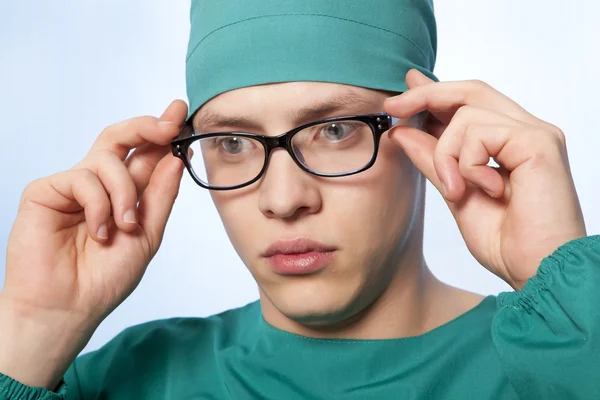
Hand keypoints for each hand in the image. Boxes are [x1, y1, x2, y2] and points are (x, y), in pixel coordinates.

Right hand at [0, 100, 186, 386]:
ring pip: (108, 158)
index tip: (181, 113)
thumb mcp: (148, 234)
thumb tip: (176, 158)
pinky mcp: (47, 190)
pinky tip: (99, 231)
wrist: (70, 305)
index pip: (144, 154)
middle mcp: (99, 183)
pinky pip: (83, 178)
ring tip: (125, 227)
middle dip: (148, 126)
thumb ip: (161, 196)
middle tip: (169, 125)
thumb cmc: (106, 277)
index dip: (163, 132)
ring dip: (125, 192)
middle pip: (122, 137)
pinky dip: (99, 205)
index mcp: (124, 193)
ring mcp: (73, 185)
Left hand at [384, 70, 586, 289]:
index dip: (433, 93)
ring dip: (445, 154)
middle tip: (393, 108)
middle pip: (469, 91)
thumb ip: (432, 160)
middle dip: (425, 95)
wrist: (537, 272)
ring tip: (456, 190)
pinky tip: (486, 189)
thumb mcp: (455, 193)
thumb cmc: (506, 241)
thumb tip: (402, 131)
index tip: (401, 93)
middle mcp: (525, 131)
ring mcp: (535, 134)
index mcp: (509, 141)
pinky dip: (468, 164)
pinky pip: (481, 134)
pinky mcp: (538, 142)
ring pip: (466, 115)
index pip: (469, 102)